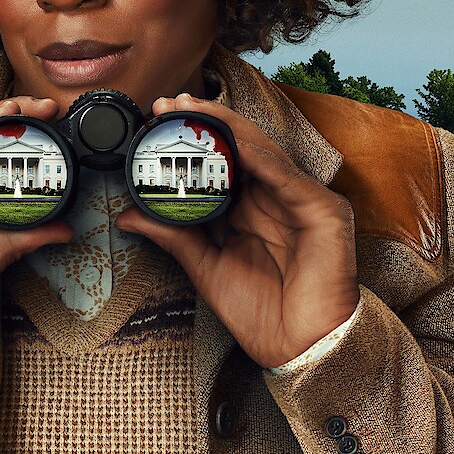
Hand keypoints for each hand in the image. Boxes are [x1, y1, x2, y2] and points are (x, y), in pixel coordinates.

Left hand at [114, 93, 358, 368]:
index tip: (155, 120)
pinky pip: (288, 177)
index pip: (221, 162)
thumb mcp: (205, 268)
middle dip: (205, 122)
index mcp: (251, 210)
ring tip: (192, 110)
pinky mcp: (325, 211)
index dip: (191, 139)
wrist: (300, 350)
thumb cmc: (263, 314)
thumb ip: (173, 236)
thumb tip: (128, 216)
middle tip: (167, 103)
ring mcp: (302, 201)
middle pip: (241, 147)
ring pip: (263, 151)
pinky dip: (260, 156)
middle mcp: (277, 199)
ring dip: (227, 128)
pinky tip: (234, 141)